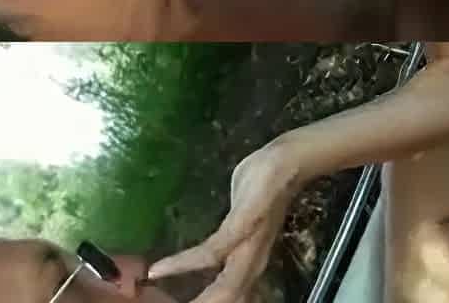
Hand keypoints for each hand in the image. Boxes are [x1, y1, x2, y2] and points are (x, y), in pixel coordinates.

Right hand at [147, 142, 303, 302]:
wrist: (289, 159)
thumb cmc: (263, 182)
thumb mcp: (242, 213)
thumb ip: (229, 230)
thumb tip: (213, 236)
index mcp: (251, 255)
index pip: (231, 290)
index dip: (210, 300)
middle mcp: (252, 256)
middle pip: (230, 296)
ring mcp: (249, 241)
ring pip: (226, 286)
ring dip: (199, 300)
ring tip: (169, 302)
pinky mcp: (243, 224)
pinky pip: (211, 252)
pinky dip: (183, 264)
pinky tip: (158, 269)